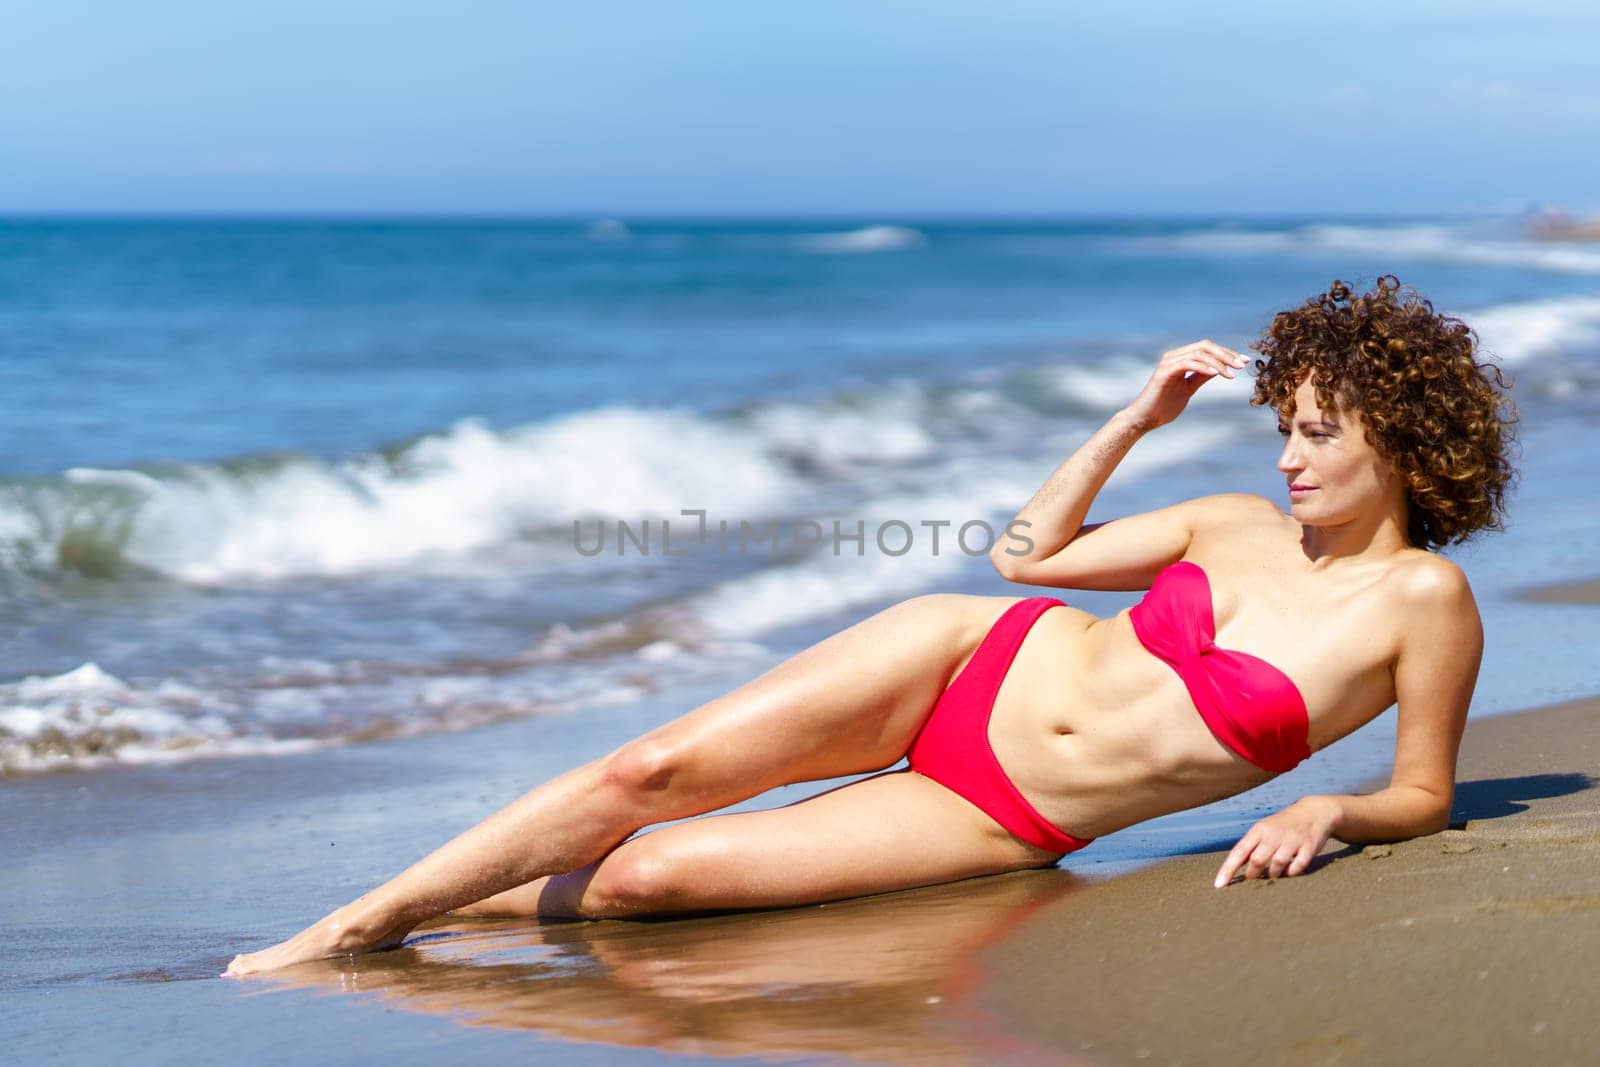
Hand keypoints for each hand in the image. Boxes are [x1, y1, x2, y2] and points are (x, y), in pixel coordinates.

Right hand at [1124, 340, 1249, 431]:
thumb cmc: (1164, 406)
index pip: (1207, 349)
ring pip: (1199, 353)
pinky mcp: (1164, 372)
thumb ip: (1201, 377)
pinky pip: (1187, 363)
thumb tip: (1219, 369)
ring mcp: (1168, 363)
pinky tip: (1216, 374)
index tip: (1244, 362)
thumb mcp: (1188, 389)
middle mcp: (1174, 356)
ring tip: (1232, 375)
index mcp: (1180, 359)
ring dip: (1218, 363)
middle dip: (1226, 355)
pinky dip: (1203, 367)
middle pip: (1205, 346)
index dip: (1227, 353)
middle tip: (1241, 366)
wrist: (1144, 419)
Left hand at [1213, 796, 1338, 886]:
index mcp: (1259, 830)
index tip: (1219, 885)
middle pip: (1257, 859)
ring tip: (1272, 874)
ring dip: (1273, 874)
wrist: (1314, 811)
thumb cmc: (1282, 826)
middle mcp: (1274, 833)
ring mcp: (1293, 839)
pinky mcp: (1309, 845)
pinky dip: (1292, 872)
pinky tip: (1290, 871)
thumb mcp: (1264, 830)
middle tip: (1253, 878)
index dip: (1228, 869)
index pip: (1239, 851)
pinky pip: (1298, 865)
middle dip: (1252, 874)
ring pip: (1277, 864)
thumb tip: (1231, 869)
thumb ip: (1250, 847)